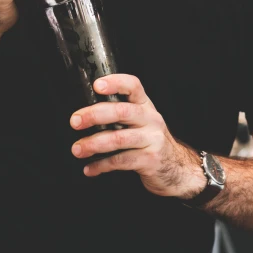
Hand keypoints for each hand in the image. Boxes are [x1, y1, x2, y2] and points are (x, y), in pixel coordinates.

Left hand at [69, 75, 206, 198]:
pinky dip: (101, 165)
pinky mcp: (150, 160)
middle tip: (75, 122)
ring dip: (94, 144)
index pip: (133, 86)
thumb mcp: (141, 123)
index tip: (96, 85)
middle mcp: (151, 120)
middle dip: (94, 115)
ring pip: (119, 139)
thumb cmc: (150, 142)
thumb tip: (84, 115)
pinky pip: (121, 161)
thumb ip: (120, 115)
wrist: (177, 168)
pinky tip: (90, 168)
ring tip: (78, 149)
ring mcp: (152, 140)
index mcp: (145, 106)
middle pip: (122, 111)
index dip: (115, 83)